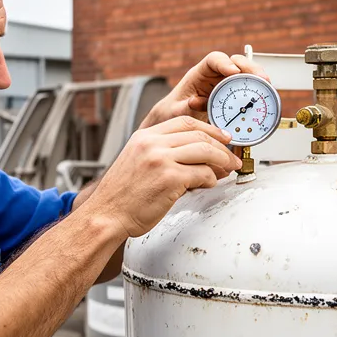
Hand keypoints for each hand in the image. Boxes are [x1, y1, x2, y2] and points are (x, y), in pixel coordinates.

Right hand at [84, 116, 241, 237]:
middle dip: (221, 145)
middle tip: (231, 156)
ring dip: (222, 161)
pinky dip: (211, 179)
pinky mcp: (170, 178)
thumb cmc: (122, 196)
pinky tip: (209, 183)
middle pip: (198, 134)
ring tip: (228, 169)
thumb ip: (160, 153)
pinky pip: (202, 173)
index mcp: (144, 137)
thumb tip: (194, 155)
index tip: (221, 136)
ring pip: (204, 151)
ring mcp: (161, 160)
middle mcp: (152, 144)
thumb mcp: (136, 162)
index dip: (208, 128)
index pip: (183, 122)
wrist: (105, 215)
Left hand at [140, 51, 269, 128]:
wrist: (176, 122)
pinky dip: (259, 92)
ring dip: (259, 78)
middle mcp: (216, 76)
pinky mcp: (236, 96)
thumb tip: (196, 102)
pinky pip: (250, 90)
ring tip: (267, 86)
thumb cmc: (174, 112)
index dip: (225, 63)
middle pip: (237, 63)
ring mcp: (228, 85)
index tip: (233, 71)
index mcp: (200, 73)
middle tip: (261, 78)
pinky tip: (266, 99)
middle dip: (250, 68)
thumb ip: (185, 107)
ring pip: (247, 74)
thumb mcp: (176, 111)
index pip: (215, 60)